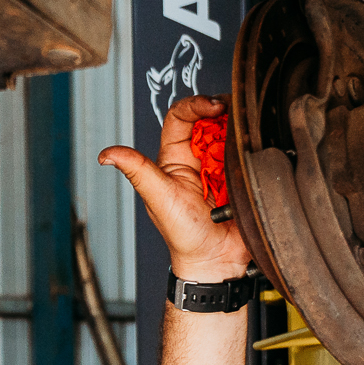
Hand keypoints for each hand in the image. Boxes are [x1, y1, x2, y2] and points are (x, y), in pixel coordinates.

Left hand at [98, 95, 252, 285]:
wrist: (216, 260)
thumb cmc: (183, 235)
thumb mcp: (158, 198)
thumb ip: (137, 171)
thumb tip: (106, 154)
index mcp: (174, 158)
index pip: (181, 116)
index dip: (196, 104)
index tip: (214, 105)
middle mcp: (198, 157)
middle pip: (210, 118)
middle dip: (224, 110)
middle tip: (236, 112)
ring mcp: (222, 165)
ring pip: (232, 132)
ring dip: (240, 127)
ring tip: (248, 128)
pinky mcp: (241, 175)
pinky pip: (250, 152)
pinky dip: (254, 145)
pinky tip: (257, 146)